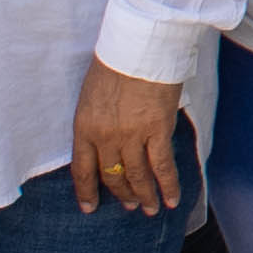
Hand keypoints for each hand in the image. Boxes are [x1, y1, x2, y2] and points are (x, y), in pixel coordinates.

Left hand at [69, 64, 191, 214]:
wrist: (139, 44)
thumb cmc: (115, 60)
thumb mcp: (92, 93)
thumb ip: (96, 119)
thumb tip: (107, 138)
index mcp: (84, 126)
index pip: (82, 169)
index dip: (86, 192)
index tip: (90, 208)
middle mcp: (105, 136)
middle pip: (112, 175)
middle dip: (121, 193)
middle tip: (129, 204)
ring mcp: (132, 136)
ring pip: (137, 176)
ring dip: (143, 195)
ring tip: (148, 208)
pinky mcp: (157, 131)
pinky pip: (162, 167)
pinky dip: (167, 186)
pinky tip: (170, 200)